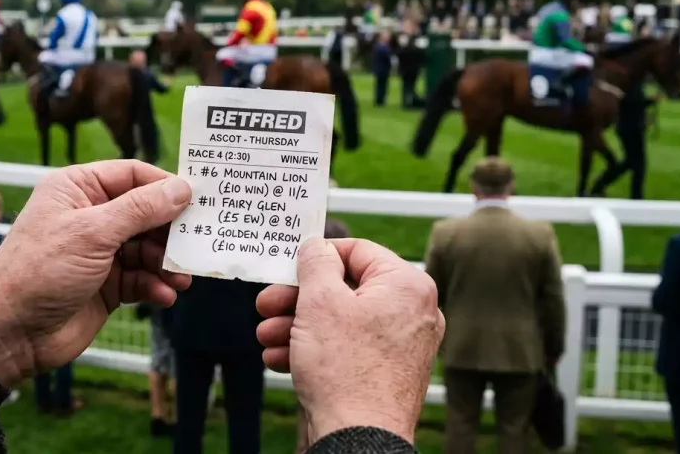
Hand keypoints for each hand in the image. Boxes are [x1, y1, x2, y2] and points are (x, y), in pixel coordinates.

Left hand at [0, 160, 191, 387]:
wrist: (10, 333)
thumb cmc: (38, 271)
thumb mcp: (93, 232)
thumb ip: (141, 209)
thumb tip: (181, 189)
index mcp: (79, 189)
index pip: (133, 175)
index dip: (166, 186)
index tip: (198, 200)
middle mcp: (91, 216)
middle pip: (147, 213)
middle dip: (171, 231)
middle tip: (197, 243)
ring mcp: (99, 252)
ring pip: (148, 249)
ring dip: (167, 263)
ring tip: (181, 278)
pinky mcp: (106, 284)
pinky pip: (141, 278)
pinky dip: (155, 286)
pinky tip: (163, 296)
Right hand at [256, 238, 444, 443]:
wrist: (358, 438)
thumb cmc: (346, 372)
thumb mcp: (319, 301)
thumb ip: (316, 263)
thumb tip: (316, 246)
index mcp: (407, 285)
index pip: (357, 251)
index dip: (317, 256)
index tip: (289, 265)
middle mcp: (413, 312)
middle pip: (345, 289)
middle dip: (298, 299)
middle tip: (267, 303)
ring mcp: (402, 345)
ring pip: (341, 321)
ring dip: (298, 326)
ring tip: (267, 336)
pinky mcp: (387, 372)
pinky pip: (348, 348)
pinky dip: (315, 349)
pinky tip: (281, 358)